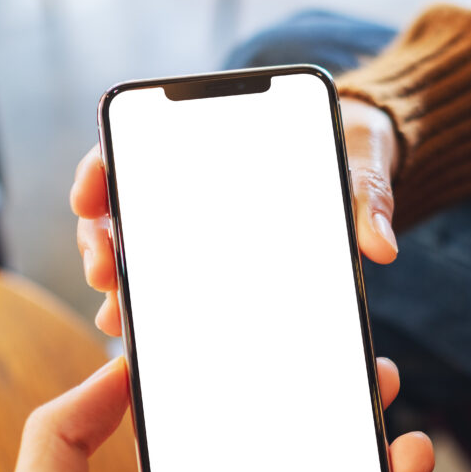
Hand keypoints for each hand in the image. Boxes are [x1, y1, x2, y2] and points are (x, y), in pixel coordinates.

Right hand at [71, 97, 399, 335]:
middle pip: (126, 205)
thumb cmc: (358, 143)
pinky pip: (177, 276)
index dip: (102, 170)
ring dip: (123, 279)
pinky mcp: (220, 253)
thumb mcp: (364, 158)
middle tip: (104, 271)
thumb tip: (381, 247)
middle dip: (104, 239)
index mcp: (217, 139)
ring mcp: (203, 219)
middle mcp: (197, 181)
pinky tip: (145, 332)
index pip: (138, 144)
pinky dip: (156, 300)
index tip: (89, 196)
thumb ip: (369, 194)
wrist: (368, 156)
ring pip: (142, 247)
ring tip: (117, 314)